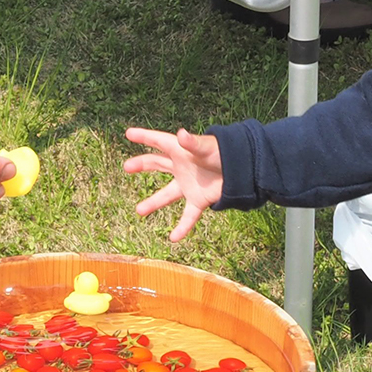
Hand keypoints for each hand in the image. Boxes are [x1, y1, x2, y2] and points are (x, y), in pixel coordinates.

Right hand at [122, 126, 223, 241]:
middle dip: (141, 164)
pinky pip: (188, 216)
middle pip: (157, 164)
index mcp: (181, 151)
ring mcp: (188, 185)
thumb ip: (193, 143)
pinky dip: (182, 227)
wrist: (244, 170)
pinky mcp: (199, 200)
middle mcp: (181, 168)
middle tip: (127, 167)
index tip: (128, 133)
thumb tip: (181, 134)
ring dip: (153, 202)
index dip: (144, 136)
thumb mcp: (208, 147)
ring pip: (166, 195)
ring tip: (139, 211)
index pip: (159, 142)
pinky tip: (173, 238)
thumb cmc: (226, 153)